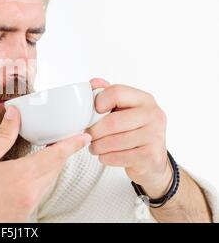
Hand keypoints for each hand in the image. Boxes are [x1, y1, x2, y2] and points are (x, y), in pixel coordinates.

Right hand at [0, 106, 90, 221]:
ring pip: (48, 182)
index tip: (83, 136)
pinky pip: (39, 194)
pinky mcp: (24, 215)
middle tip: (62, 140)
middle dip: (61, 154)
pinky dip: (39, 181)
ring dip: (50, 167)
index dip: (72, 145)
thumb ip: (3, 136)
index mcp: (23, 175)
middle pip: (56, 169)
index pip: (56, 156)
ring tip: (45, 155)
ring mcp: (29, 206)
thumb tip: (13, 115)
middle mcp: (31, 192)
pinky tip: (27, 176)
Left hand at [86, 78, 171, 198]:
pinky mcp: (151, 156)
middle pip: (112, 121)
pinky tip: (104, 156)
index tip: (94, 112)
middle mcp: (153, 115)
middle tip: (88, 135)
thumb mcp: (123, 109)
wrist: (152, 159)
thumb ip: (108, 94)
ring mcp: (155, 136)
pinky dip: (106, 158)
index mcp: (145, 99)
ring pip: (114, 141)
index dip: (99, 102)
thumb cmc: (133, 131)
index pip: (116, 92)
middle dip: (94, 131)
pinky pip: (119, 157)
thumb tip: (94, 83)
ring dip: (97, 146)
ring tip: (94, 147)